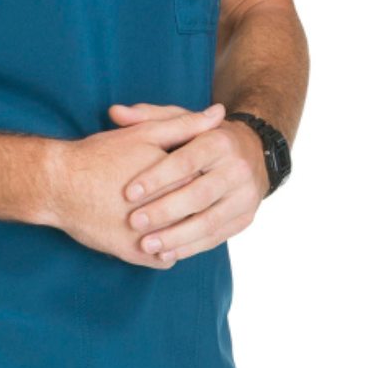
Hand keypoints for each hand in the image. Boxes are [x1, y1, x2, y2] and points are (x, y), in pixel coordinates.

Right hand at [43, 102, 229, 267]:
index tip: (196, 176)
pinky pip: (164, 259)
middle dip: (195, 206)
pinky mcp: (135, 255)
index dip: (202, 178)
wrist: (58, 184)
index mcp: (176, 178)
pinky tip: (160, 237)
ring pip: (184, 239)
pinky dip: (165, 250)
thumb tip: (220, 113)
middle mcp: (167, 211)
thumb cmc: (100, 155)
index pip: (207, 182)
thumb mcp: (144, 133)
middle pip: (197, 212)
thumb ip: (184, 124)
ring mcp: (152, 236)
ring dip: (183, 232)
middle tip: (186, 199)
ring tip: (176, 219)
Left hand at [109, 102, 268, 262]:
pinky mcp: (246, 217)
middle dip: (164, 211)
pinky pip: (217, 237)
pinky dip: (190, 248)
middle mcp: (237, 168)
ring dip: (176, 237)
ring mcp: (245, 195)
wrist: (251, 152)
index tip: (128, 193)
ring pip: (210, 221)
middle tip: (134, 222)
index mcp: (220, 141)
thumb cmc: (201, 136)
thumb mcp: (178, 120)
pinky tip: (166, 254)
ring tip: (146, 245)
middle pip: (199, 194)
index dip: (156, 178)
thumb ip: (146, 116)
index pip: (185, 161)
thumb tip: (114, 113)